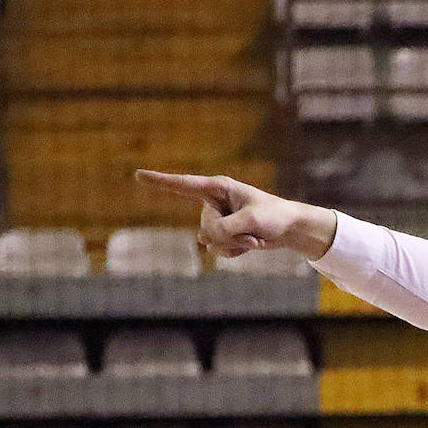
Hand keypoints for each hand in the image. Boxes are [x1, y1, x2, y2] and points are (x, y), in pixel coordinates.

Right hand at [133, 170, 337, 260]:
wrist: (290, 229)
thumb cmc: (275, 217)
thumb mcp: (253, 221)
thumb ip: (227, 228)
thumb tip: (205, 239)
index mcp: (218, 188)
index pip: (184, 185)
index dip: (160, 182)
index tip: (137, 175)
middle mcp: (214, 203)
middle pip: (205, 227)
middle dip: (229, 235)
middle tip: (253, 232)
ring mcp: (217, 220)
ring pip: (209, 241)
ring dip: (234, 245)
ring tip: (254, 237)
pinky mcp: (223, 235)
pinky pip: (218, 250)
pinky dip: (236, 252)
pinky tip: (251, 244)